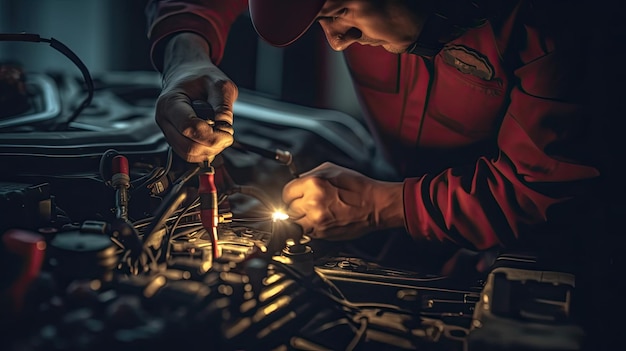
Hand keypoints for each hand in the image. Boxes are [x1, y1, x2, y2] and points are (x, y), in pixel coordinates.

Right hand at [156, 33, 235, 162]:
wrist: (187, 74)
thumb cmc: (200, 77)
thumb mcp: (219, 83)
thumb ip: (223, 105)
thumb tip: (225, 129)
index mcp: (171, 102)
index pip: (189, 128)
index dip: (212, 136)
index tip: (228, 133)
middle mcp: (165, 119)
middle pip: (188, 147)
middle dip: (212, 145)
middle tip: (227, 135)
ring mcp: (168, 131)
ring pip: (188, 155)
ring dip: (209, 150)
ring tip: (220, 134)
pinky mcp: (174, 139)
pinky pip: (189, 154)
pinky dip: (204, 151)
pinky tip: (213, 138)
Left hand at [282, 162, 404, 239]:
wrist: (375, 204)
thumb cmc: (357, 186)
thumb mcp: (331, 169)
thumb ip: (309, 175)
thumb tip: (296, 182)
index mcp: (313, 183)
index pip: (286, 192)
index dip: (291, 194)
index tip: (295, 196)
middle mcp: (312, 202)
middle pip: (289, 208)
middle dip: (296, 206)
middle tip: (308, 204)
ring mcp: (316, 219)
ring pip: (294, 223)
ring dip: (301, 219)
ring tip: (315, 213)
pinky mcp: (322, 233)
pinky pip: (307, 232)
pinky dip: (311, 227)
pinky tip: (323, 219)